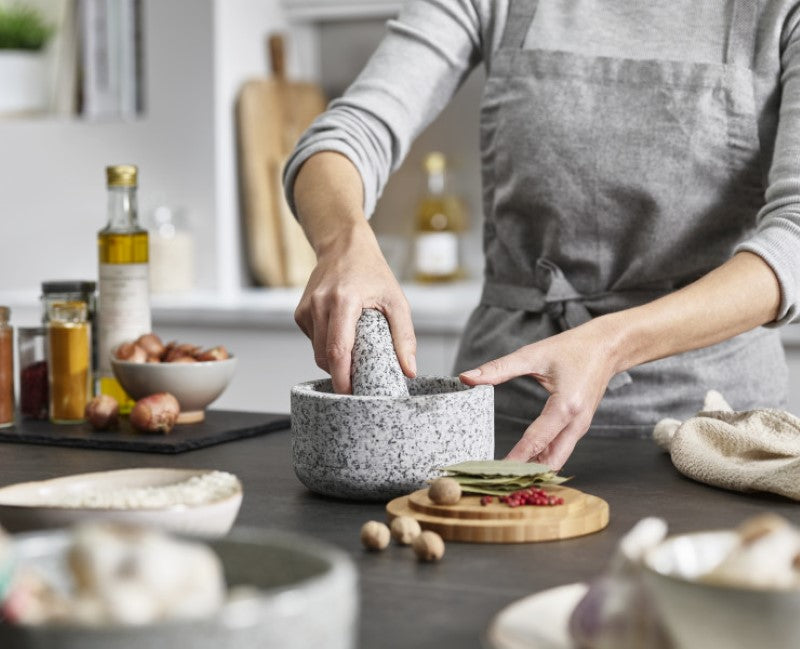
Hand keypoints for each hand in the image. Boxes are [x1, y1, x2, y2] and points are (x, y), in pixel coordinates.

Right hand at [294, 222, 416, 393]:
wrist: (344, 247)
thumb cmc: (372, 273)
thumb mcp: (396, 301)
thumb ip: (404, 336)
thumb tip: (409, 370)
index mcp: (343, 301)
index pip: (337, 350)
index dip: (342, 378)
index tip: (351, 394)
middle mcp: (319, 304)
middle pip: (325, 356)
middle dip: (341, 373)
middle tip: (360, 379)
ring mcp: (306, 308)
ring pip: (318, 351)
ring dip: (335, 359)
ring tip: (355, 349)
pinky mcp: (300, 313)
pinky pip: (314, 340)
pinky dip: (327, 345)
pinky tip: (342, 332)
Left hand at [459, 318, 619, 469]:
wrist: (607, 347)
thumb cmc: (573, 349)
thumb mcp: (532, 355)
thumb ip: (498, 368)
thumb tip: (467, 377)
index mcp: (566, 406)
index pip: (536, 441)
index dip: (515, 459)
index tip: (496, 471)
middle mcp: (577, 422)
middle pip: (551, 462)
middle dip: (526, 473)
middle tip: (498, 479)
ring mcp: (581, 427)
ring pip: (557, 459)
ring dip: (534, 468)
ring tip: (506, 475)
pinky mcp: (579, 426)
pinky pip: (561, 449)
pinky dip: (543, 458)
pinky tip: (525, 462)